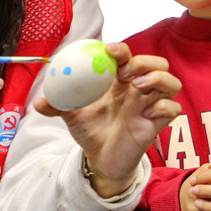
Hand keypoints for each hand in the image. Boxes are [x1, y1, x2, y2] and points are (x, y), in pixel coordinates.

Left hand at [34, 42, 180, 197]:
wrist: (100, 160)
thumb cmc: (91, 132)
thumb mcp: (71, 116)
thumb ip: (57, 106)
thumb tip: (37, 102)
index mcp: (120, 82)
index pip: (128, 56)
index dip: (123, 50)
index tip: (110, 50)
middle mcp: (139, 90)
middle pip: (158, 63)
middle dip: (145, 62)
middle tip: (125, 73)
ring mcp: (151, 106)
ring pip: (172, 82)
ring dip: (158, 79)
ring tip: (138, 87)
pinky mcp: (158, 124)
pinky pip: (173, 108)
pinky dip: (163, 106)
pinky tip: (146, 114)